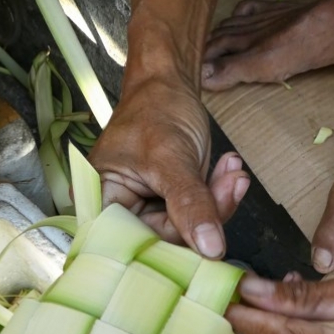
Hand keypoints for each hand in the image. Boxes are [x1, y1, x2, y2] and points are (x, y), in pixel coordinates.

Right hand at [87, 78, 249, 257]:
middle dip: (203, 215)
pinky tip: (229, 171)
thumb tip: (210, 249)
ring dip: (217, 202)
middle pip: (165, 240)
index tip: (211, 242)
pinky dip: (217, 196)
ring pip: (187, 230)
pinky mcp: (169, 206)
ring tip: (233, 172)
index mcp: (100, 203)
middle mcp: (119, 213)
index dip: (172, 250)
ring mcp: (146, 211)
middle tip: (233, 184)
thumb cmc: (155, 108)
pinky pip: (197, 216)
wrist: (168, 83)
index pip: (136, 245)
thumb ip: (189, 204)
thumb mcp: (171, 157)